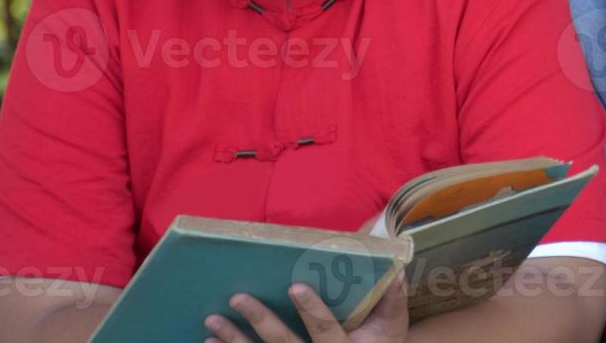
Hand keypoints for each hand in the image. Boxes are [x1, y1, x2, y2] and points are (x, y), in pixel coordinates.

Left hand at [204, 273, 407, 342]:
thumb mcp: (392, 327)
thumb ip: (392, 300)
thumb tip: (395, 269)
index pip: (325, 330)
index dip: (311, 310)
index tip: (294, 287)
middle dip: (260, 321)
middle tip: (238, 297)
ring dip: (233, 341)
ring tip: (211, 322)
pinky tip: (210, 342)